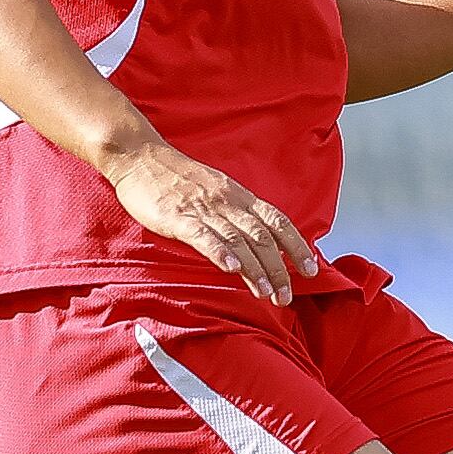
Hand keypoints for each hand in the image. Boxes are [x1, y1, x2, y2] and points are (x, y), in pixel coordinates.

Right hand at [106, 140, 321, 305]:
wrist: (141, 157)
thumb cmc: (177, 177)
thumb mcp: (216, 191)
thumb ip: (236, 214)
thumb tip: (259, 240)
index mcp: (238, 196)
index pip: (277, 221)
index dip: (297, 246)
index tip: (311, 269)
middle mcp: (227, 202)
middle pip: (261, 236)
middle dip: (277, 269)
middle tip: (286, 296)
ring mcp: (203, 209)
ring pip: (237, 240)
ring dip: (255, 269)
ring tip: (267, 293)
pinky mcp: (178, 216)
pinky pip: (203, 235)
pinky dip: (220, 252)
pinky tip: (231, 269)